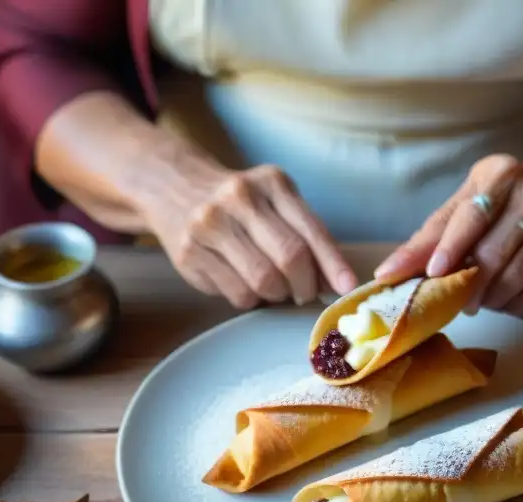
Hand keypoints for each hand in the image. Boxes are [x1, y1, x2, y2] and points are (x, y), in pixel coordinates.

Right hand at [146, 163, 357, 308]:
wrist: (174, 187)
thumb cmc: (240, 204)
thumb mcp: (276, 201)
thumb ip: (306, 235)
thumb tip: (335, 282)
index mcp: (272, 182)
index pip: (311, 231)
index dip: (333, 265)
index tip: (348, 288)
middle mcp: (239, 197)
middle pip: (290, 257)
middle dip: (305, 285)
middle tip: (304, 293)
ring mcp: (210, 223)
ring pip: (264, 281)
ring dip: (277, 294)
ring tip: (273, 286)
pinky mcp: (189, 252)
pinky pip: (237, 293)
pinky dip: (251, 298)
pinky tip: (245, 283)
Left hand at [375, 147, 522, 315]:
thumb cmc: (517, 192)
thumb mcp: (477, 193)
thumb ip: (438, 229)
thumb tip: (394, 269)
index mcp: (501, 173)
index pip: (469, 215)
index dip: (448, 248)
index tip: (430, 274)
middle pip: (490, 256)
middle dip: (467, 287)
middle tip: (456, 300)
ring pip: (513, 280)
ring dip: (490, 301)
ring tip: (482, 300)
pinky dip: (517, 307)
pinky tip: (509, 300)